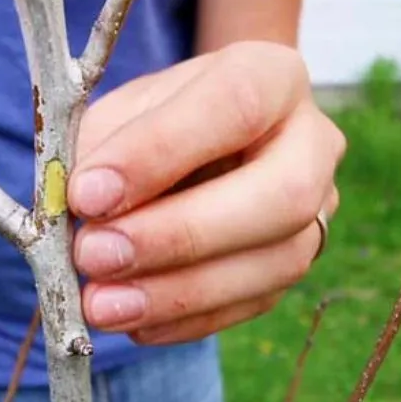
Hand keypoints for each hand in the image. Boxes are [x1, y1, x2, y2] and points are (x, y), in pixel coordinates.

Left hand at [69, 41, 344, 344]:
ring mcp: (316, 210)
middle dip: (178, 236)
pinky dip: (187, 320)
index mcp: (271, 78)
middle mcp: (311, 144)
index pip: (233, 106)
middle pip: (280, 196)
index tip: (87, 195)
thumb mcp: (121, 112)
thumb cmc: (155, 122)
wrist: (199, 143)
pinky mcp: (294, 262)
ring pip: (276, 263)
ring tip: (101, 305)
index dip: (158, 153)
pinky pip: (253, 303)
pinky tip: (134, 323)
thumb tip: (85, 213)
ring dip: (178, 293)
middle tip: (93, 257)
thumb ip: (102, 150)